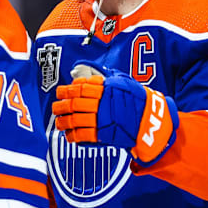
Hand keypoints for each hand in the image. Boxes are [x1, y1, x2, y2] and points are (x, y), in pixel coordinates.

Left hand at [52, 62, 178, 164]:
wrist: (151, 120)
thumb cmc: (137, 100)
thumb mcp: (123, 82)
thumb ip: (106, 78)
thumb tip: (89, 72)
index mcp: (106, 88)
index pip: (80, 87)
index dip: (67, 89)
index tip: (60, 91)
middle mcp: (102, 102)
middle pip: (74, 102)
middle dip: (61, 105)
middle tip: (56, 107)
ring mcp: (102, 118)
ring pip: (75, 119)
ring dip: (64, 121)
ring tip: (59, 122)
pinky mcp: (104, 134)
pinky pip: (83, 135)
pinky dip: (73, 135)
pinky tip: (69, 135)